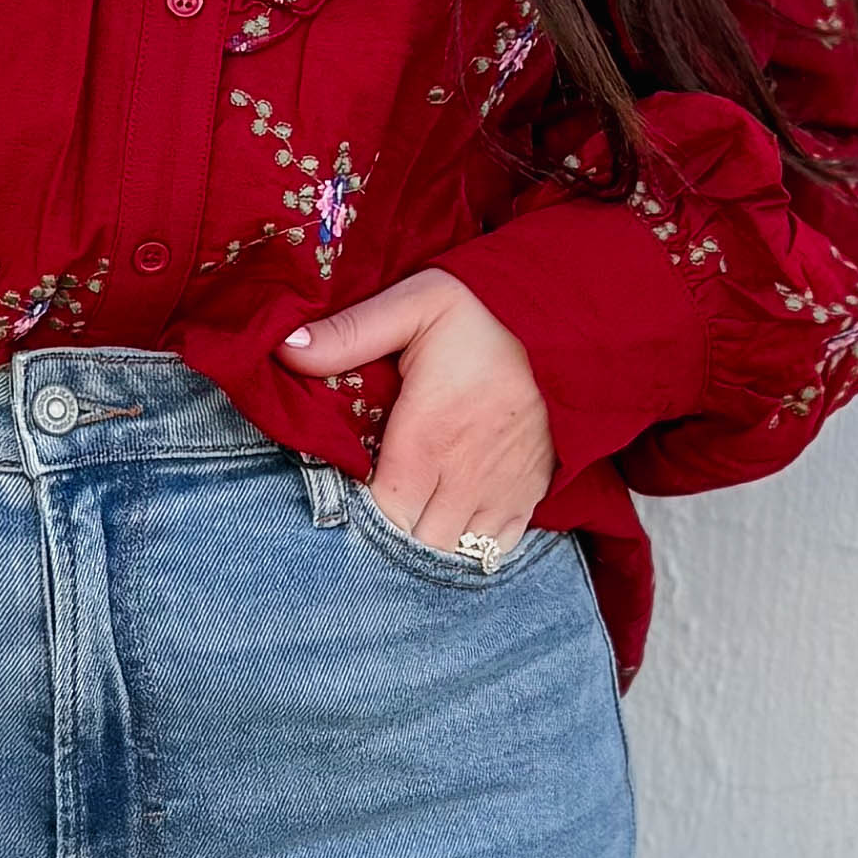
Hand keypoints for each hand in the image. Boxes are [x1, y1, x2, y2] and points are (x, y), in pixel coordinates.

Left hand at [279, 267, 553, 549]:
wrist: (573, 322)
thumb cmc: (486, 313)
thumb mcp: (414, 304)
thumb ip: (349, 334)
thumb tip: (284, 350)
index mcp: (427, 438)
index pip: (379, 514)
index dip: (354, 518)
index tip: (338, 500)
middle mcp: (464, 477)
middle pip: (412, 543)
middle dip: (384, 538)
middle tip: (362, 516)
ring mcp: (501, 491)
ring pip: (450, 553)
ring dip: (423, 546)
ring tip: (401, 525)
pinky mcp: (530, 495)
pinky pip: (494, 550)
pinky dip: (467, 549)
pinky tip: (446, 528)